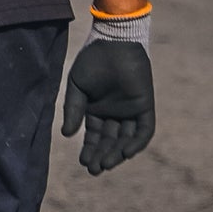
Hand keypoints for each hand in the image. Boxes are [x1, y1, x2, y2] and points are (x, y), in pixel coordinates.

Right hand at [61, 40, 154, 174]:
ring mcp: (130, 111)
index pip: (95, 137)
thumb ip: (73, 110)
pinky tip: (124, 152)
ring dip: (117, 154)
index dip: (90, 151)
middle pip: (110, 142)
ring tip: (106, 164)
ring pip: (125, 139)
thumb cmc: (92, 61)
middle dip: (102, 156)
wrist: (112, 42)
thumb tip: (67, 135)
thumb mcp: (76, 88)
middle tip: (94, 169)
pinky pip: (144, 130)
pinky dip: (136, 142)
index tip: (84, 162)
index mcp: (97, 111)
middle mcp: (114, 114)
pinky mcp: (144, 106)